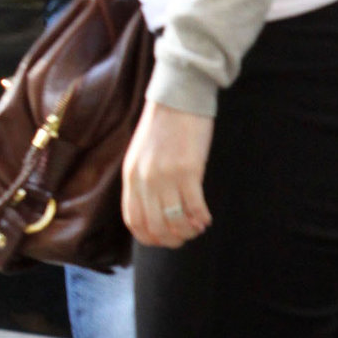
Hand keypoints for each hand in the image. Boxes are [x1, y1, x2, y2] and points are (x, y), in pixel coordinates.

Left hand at [122, 100, 213, 249]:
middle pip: (155, 226)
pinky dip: (201, 218)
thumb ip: (141, 181)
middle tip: (185, 237)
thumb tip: (152, 210)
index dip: (149, 237)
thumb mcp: (140, 155)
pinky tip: (206, 218)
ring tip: (197, 227)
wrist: (178, 96)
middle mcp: (144, 180)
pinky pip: (194, 207)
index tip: (164, 240)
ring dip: (188, 231)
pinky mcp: (188, 170)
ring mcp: (165, 176)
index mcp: (131, 176)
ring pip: (175, 221)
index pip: (134, 220)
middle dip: (172, 239)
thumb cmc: (162, 126)